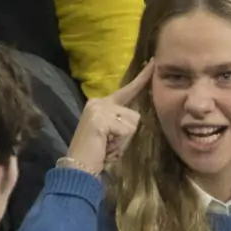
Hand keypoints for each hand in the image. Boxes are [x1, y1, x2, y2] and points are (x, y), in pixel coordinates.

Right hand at [65, 59, 154, 174]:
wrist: (77, 167)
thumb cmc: (96, 154)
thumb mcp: (111, 134)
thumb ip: (121, 123)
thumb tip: (135, 119)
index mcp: (101, 103)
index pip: (127, 90)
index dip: (141, 78)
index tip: (153, 63)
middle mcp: (99, 102)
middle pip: (134, 115)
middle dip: (127, 136)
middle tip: (109, 145)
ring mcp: (99, 109)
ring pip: (132, 124)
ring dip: (123, 142)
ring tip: (107, 147)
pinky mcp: (101, 119)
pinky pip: (126, 131)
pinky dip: (119, 144)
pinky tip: (105, 148)